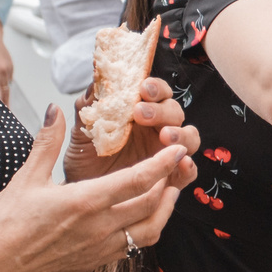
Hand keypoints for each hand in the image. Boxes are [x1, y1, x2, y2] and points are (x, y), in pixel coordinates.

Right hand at [0, 105, 196, 271]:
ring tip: (169, 190)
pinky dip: (147, 229)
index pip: (138, 180)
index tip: (178, 148)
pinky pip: (134, 246)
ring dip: (164, 209)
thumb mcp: (26, 178)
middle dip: (169, 182)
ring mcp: (101, 248)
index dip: (163, 163)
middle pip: (152, 204)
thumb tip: (55, 110)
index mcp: (85, 202)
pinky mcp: (96, 261)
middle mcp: (100, 228)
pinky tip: (144, 216)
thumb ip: (47, 142)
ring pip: (150, 230)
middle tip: (176, 164)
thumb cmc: (5, 225)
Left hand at [62, 76, 198, 185]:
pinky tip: (183, 163)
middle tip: (141, 114)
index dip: (155, 87)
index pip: (157, 92)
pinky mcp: (170, 177)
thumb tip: (98, 76)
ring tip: (165, 136)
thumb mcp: (83, 130)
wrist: (81, 194)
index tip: (143, 88)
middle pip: (174, 111)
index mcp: (139, 112)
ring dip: (180, 134)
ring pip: (189, 137)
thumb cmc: (85, 158)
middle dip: (161, 110)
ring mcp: (166, 153)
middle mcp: (157, 129)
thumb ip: (90, 104)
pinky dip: (190, 167)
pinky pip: (188, 171)